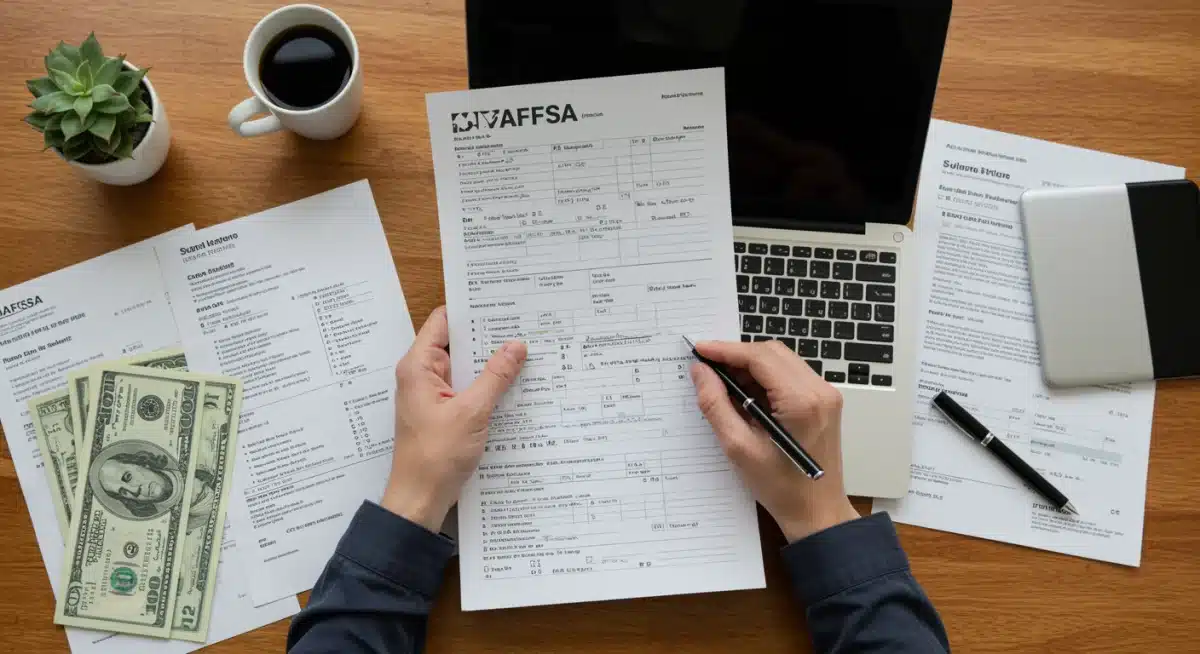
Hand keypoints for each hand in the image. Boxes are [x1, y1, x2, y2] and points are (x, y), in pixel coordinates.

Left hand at [381, 306, 526, 531]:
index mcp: (419, 367)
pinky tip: (513, 385)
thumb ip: (495, 376)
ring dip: (490, 363)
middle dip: (487, 336)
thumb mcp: (472, 412)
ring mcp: (433, 395)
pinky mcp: (444, 412)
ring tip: (524, 351)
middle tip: (522, 325)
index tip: (499, 301)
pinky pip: (467, 389)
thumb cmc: (435, 457)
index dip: (469, 309)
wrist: (420, 499)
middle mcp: (422, 375)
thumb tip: (516, 346)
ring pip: (465, 368)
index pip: (442, 321)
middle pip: (457, 342)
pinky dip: (487, 386)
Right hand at [690, 340, 858, 541]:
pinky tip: (746, 393)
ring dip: (751, 366)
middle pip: (772, 353)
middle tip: (707, 367)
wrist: (817, 513)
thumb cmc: (781, 488)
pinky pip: (790, 375)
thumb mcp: (739, 448)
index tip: (700, 349)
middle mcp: (819, 391)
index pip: (759, 358)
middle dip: (737, 355)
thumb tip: (701, 373)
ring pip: (781, 361)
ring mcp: (825, 395)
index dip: (726, 350)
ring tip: (723, 382)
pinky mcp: (824, 402)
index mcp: (801, 402)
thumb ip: (716, 405)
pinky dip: (765, 377)